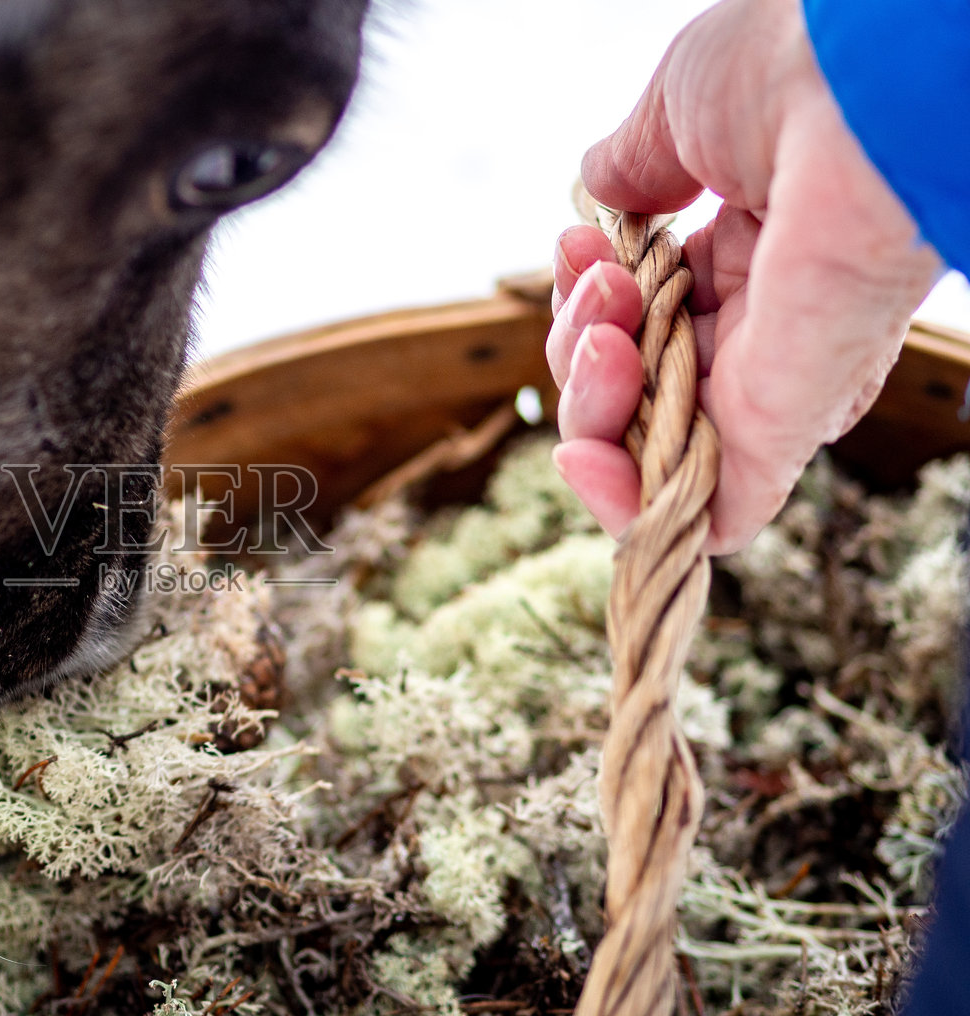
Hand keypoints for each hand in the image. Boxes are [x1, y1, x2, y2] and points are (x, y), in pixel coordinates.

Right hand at [547, 0, 941, 553]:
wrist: (861, 83)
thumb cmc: (790, 76)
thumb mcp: (676, 116)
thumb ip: (629, 174)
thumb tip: (595, 205)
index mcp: (746, 257)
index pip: (640, 326)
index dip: (585, 302)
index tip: (581, 245)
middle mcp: (763, 327)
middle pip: (632, 393)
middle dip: (578, 350)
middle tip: (597, 290)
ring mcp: (773, 382)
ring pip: (650, 452)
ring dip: (588, 405)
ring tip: (603, 330)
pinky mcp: (782, 427)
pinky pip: (710, 514)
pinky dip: (633, 506)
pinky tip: (583, 457)